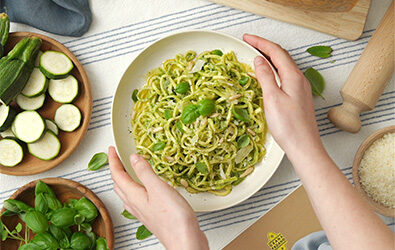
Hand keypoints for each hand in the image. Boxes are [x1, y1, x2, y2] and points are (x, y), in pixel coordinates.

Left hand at [108, 146, 207, 249]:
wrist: (184, 240)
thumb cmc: (173, 218)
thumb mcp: (158, 188)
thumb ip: (145, 172)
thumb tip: (133, 157)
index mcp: (134, 196)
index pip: (117, 175)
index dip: (113, 160)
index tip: (111, 149)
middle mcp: (135, 204)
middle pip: (119, 184)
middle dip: (116, 169)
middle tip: (116, 158)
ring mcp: (143, 212)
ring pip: (126, 193)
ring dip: (123, 180)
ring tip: (126, 170)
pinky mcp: (152, 216)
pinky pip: (137, 200)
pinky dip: (135, 190)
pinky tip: (143, 191)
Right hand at [243, 34, 323, 156]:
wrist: (304, 147)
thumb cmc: (289, 126)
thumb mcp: (272, 98)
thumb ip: (265, 77)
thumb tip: (259, 60)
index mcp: (293, 77)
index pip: (276, 52)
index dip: (260, 42)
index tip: (246, 38)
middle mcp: (299, 80)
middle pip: (281, 56)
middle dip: (265, 47)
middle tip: (249, 43)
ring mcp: (300, 89)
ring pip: (284, 66)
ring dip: (270, 58)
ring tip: (256, 56)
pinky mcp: (298, 98)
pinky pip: (285, 77)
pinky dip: (274, 71)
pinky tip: (267, 76)